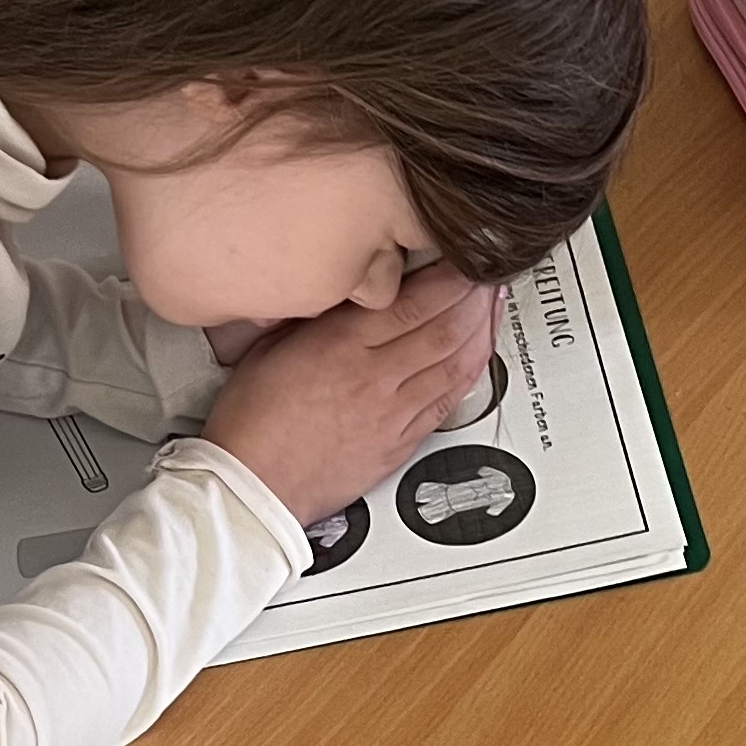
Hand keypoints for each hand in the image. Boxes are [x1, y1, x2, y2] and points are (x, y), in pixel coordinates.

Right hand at [202, 268, 498, 525]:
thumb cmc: (253, 421)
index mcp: (340, 346)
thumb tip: (348, 289)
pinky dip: (471, 373)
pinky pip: (449, 402)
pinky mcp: (401, 443)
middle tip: (490, 276)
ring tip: (492, 307)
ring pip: (455, 364)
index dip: (450, 277)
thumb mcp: (272, 346)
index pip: (414, 301)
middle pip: (445, 328)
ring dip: (482, 331)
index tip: (463, 258)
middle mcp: (374, 378)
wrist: (254, 486)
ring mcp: (393, 413)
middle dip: (475, 297)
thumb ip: (318, 316)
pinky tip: (479, 355)